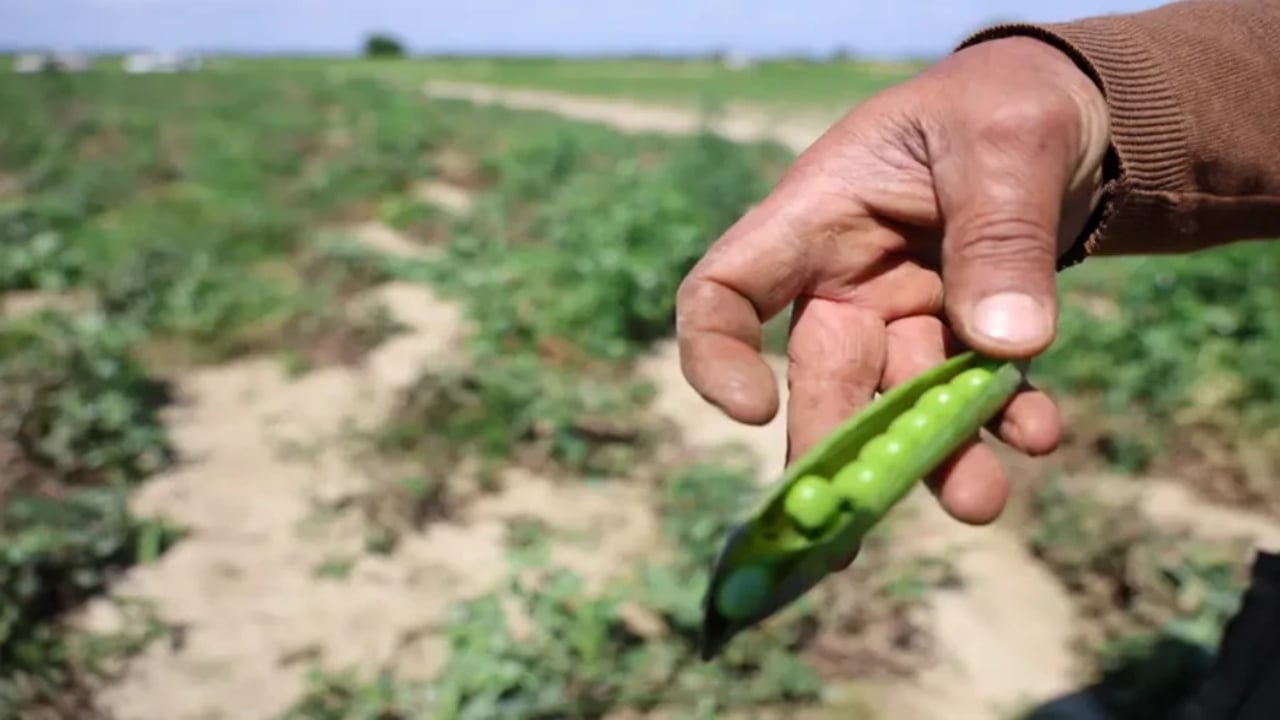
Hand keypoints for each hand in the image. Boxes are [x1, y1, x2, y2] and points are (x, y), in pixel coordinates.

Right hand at [675, 37, 1110, 525]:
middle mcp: (844, 279)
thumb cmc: (1008, 105)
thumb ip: (1001, 236)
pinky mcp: (962, 338)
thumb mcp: (1007, 145)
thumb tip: (1008, 346)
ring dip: (931, 457)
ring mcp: (902, 315)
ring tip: (978, 498)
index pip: (725, 290)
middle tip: (856, 518)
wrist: (1068, 112)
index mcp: (816, 216)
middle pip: (818, 375)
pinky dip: (1002, 421)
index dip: (716, 355)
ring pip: (900, 401)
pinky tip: (1038, 433)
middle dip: (839, 445)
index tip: (750, 411)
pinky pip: (972, 393)